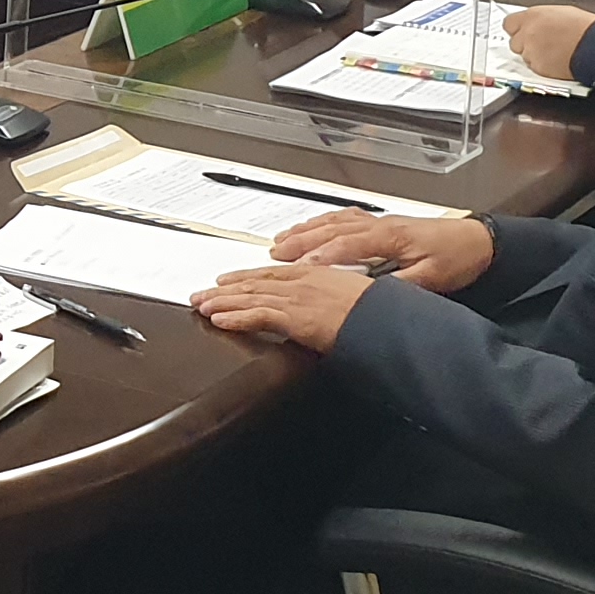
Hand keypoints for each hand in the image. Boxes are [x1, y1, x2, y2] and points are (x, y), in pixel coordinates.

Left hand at [193, 262, 378, 352]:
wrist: (393, 319)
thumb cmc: (380, 311)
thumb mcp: (352, 298)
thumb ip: (331, 300)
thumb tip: (322, 311)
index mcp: (316, 274)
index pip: (271, 273)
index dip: (245, 277)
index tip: (225, 281)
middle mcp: (302, 281)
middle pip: (254, 282)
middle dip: (224, 289)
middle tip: (201, 294)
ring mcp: (297, 298)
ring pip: (250, 297)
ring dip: (222, 302)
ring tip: (202, 306)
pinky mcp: (296, 317)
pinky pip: (258, 316)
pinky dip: (236, 317)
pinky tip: (219, 320)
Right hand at [270, 210, 494, 293]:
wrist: (480, 242)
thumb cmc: (458, 258)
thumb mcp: (433, 279)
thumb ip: (401, 285)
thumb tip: (373, 294)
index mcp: (389, 237)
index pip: (345, 246)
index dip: (319, 257)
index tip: (296, 269)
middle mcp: (378, 225)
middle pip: (330, 231)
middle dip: (299, 242)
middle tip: (273, 255)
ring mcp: (378, 222)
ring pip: (332, 223)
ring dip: (304, 232)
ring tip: (279, 242)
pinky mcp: (381, 224)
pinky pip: (342, 219)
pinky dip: (320, 224)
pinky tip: (309, 228)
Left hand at [502, 3, 594, 79]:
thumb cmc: (586, 28)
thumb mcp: (562, 13)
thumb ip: (542, 19)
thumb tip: (537, 23)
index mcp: (533, 16)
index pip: (509, 23)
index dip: (517, 29)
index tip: (522, 33)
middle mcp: (528, 33)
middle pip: (514, 42)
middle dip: (525, 45)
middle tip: (541, 45)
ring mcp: (531, 51)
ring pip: (524, 56)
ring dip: (534, 56)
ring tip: (554, 53)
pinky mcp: (538, 67)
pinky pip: (534, 68)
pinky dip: (542, 67)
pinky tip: (557, 61)